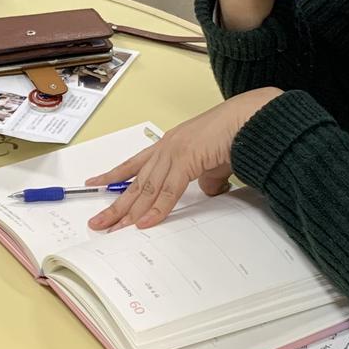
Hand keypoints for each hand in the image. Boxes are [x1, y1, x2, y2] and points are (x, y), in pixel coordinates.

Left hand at [84, 89, 282, 229]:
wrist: (253, 119)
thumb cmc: (238, 134)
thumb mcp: (215, 162)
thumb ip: (207, 179)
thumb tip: (208, 192)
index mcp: (170, 144)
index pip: (135, 164)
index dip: (114, 176)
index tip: (95, 184)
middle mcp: (167, 147)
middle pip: (135, 181)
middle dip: (116, 205)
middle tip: (98, 223)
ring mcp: (175, 152)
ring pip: (146, 188)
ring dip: (129, 212)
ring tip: (113, 229)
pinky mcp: (187, 159)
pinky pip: (167, 190)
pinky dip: (156, 209)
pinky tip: (144, 223)